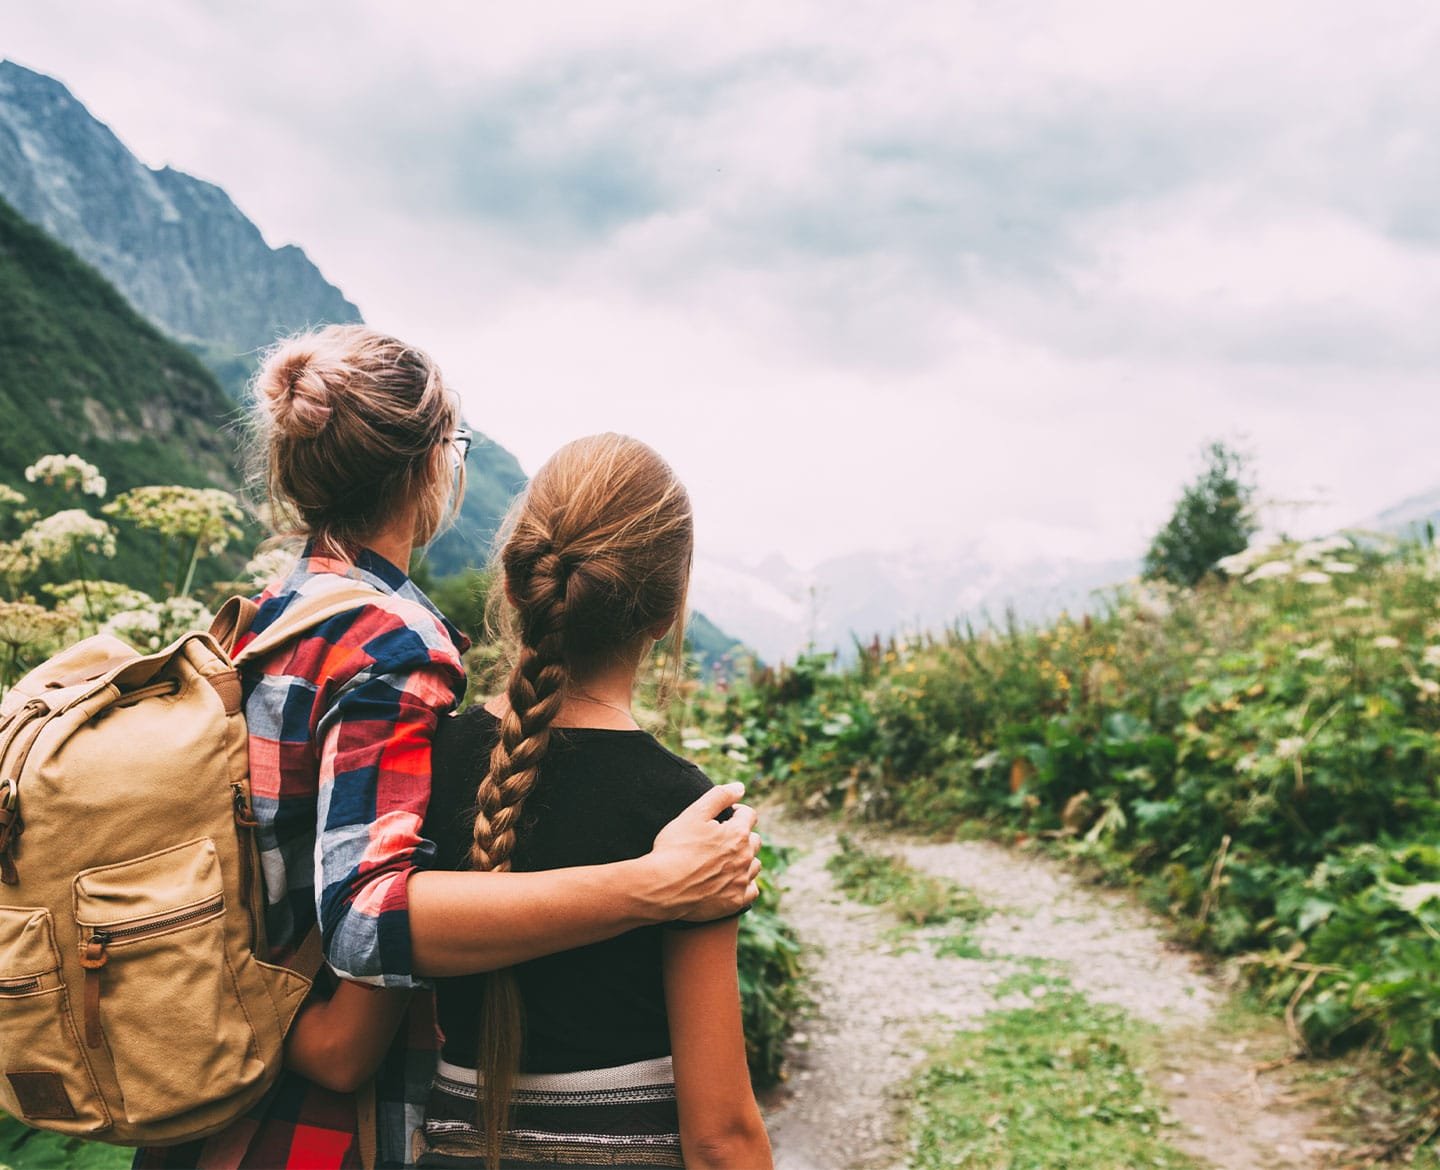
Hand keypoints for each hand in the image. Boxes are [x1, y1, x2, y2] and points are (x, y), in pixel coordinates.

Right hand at [649, 783, 762, 922]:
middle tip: (722, 839)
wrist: (661, 888)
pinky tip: (732, 881)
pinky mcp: (736, 902)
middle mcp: (746, 857)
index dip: (736, 812)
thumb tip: (740, 787)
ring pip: (754, 865)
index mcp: (738, 834)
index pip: (749, 815)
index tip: (724, 817)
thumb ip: (719, 796)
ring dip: (745, 860)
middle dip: (742, 836)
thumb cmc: (674, 848)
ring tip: (726, 860)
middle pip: (755, 840)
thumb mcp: (693, 814)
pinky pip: (752, 890)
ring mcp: (742, 881)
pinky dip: (745, 884)